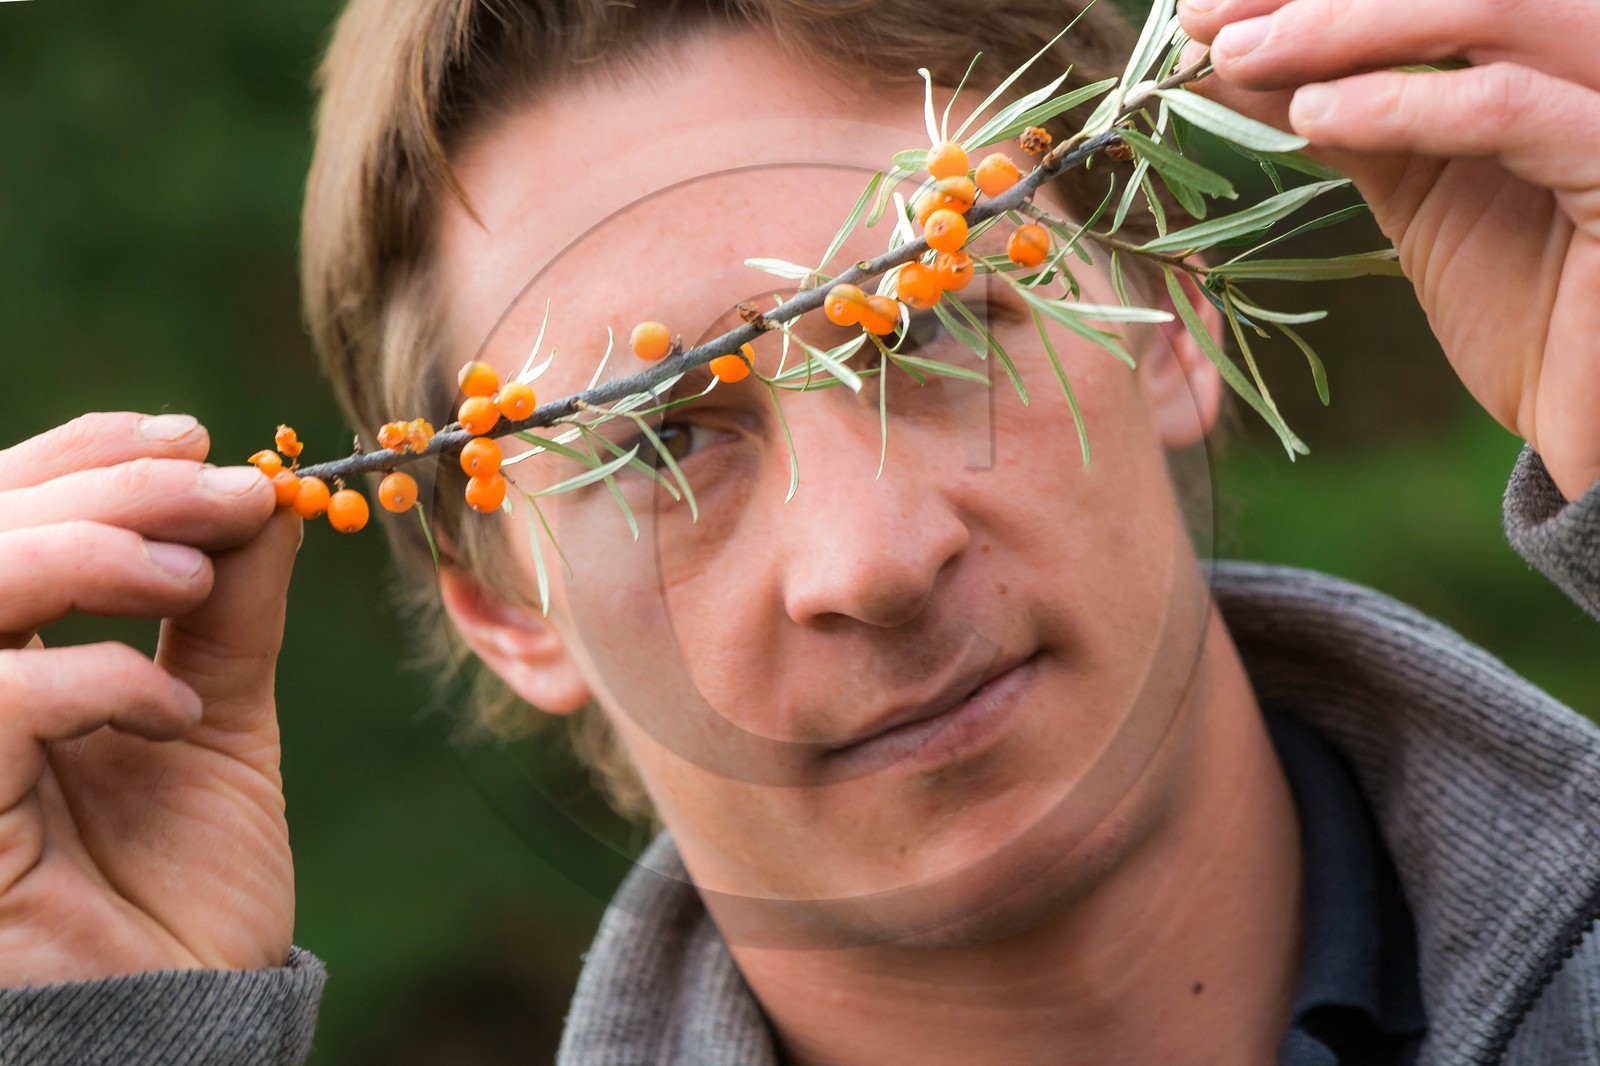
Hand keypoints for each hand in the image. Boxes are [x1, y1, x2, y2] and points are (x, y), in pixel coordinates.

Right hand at [0, 412, 299, 982]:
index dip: (84, 455)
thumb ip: (225, 610)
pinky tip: (174, 707)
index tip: (199, 435)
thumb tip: (267, 493)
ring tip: (192, 572)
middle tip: (225, 485)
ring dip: (86, 550)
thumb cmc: (186, 881)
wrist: (184, 1016)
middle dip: (105, 485)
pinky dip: (91, 680)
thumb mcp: (218, 716)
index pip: (1, 513)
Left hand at [1178, 0, 1599, 501]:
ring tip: (1241, 58)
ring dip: (1348, 25)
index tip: (1205, 6)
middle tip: (1206, 20)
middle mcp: (1596, 50)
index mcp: (1551, 48)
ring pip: (1494, 10)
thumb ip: (1345, 111)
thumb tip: (1235, 54)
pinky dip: (1405, 103)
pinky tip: (1313, 114)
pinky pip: (1512, 110)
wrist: (1595, 412)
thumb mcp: (1417, 185)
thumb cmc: (1524, 300)